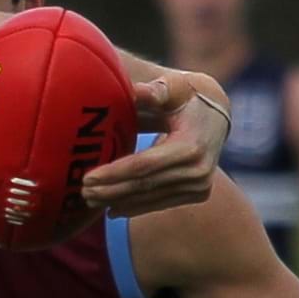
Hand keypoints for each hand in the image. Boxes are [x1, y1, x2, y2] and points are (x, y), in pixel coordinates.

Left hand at [79, 68, 223, 214]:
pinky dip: (135, 207)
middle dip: (110, 190)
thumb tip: (135, 91)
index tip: (87, 178)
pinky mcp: (198, 194)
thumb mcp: (173, 88)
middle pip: (145, 185)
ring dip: (119, 201)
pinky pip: (161, 203)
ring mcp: (200, 185)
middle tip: (82, 193)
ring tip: (90, 201)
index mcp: (191, 146)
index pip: (145, 165)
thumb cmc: (186, 97)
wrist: (216, 116)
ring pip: (151, 198)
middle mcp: (199, 170)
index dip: (114, 173)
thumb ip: (155, 90)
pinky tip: (112, 209)